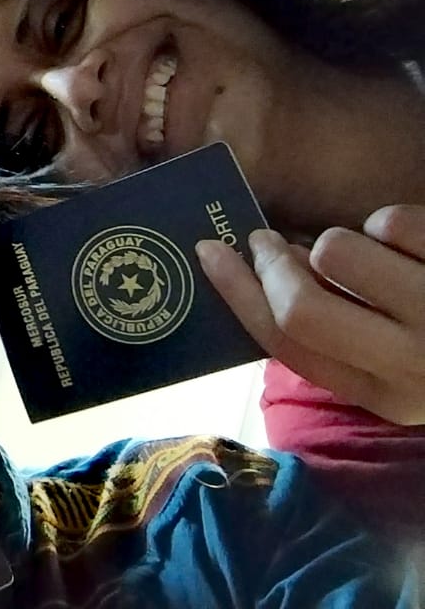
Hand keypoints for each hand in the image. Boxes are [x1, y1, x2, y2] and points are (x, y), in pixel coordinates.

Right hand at [198, 206, 424, 425]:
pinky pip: (391, 221)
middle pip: (301, 306)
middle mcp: (413, 366)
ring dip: (337, 240)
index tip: (210, 251)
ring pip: (337, 251)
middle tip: (266, 239)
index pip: (286, 345)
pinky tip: (410, 243)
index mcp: (383, 395)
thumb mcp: (391, 364)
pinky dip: (390, 222)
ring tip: (366, 252)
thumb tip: (253, 269)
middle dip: (271, 262)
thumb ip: (328, 332)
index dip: (237, 294)